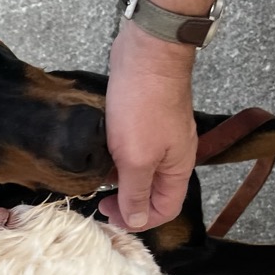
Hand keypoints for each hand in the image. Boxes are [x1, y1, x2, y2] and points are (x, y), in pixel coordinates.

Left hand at [97, 25, 197, 230]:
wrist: (146, 54)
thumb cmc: (144, 105)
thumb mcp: (137, 159)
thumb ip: (136, 192)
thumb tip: (137, 220)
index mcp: (178, 168)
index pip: (166, 209)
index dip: (140, 219)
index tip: (109, 215)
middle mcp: (173, 155)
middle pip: (154, 191)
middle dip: (127, 200)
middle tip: (98, 200)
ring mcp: (159, 136)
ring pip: (141, 170)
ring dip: (120, 178)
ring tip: (96, 178)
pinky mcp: (144, 119)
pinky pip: (132, 148)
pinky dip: (116, 157)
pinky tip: (99, 153)